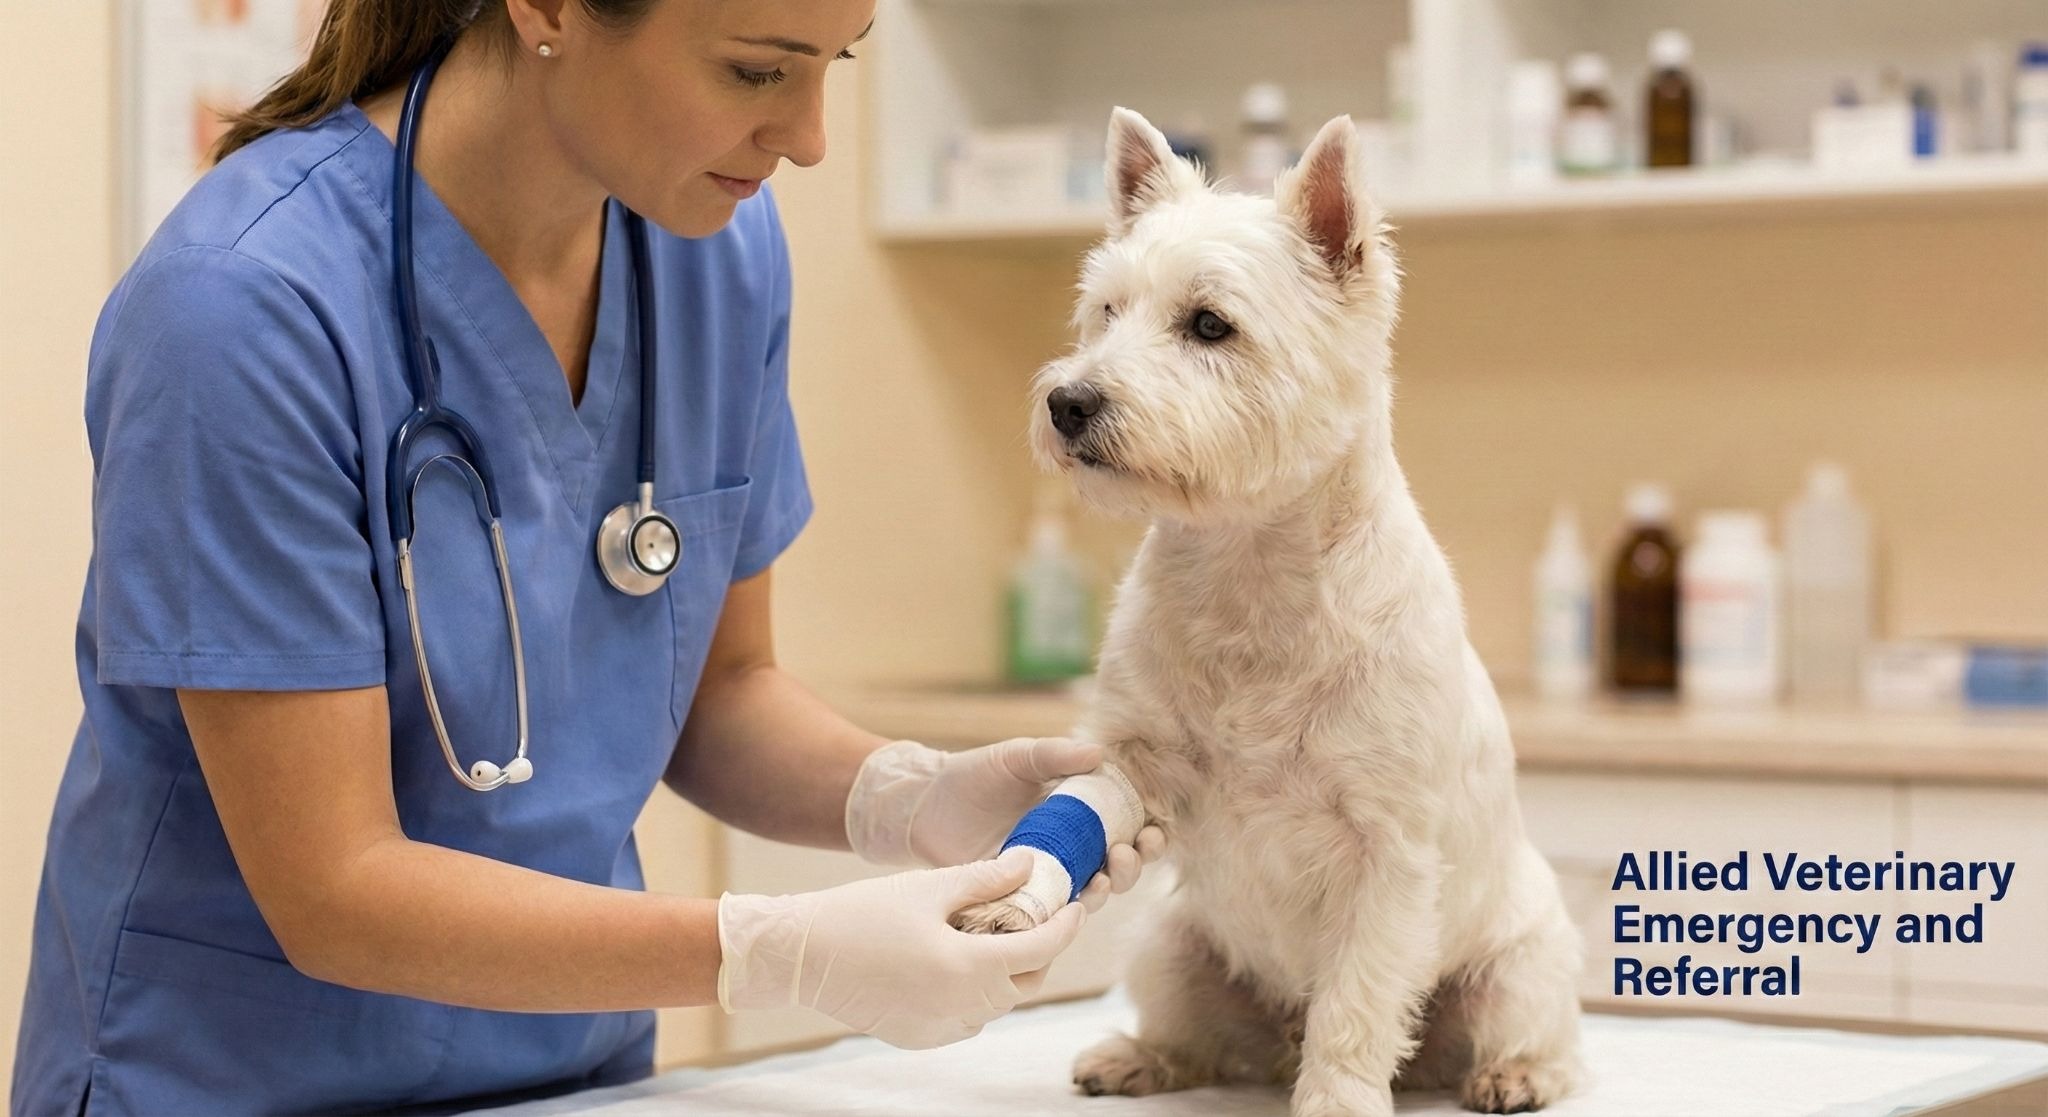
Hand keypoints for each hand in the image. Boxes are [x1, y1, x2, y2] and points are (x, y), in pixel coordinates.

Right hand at [717, 848, 1086, 1048]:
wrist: (802, 956)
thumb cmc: (863, 913)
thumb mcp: (929, 887)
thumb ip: (986, 879)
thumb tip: (1031, 864)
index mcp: (967, 967)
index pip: (1040, 950)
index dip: (1066, 926)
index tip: (1078, 905)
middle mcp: (960, 1006)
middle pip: (1026, 982)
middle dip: (1040, 951)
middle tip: (1038, 917)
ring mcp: (940, 1027)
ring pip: (998, 1004)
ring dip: (1008, 973)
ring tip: (998, 937)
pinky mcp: (920, 1037)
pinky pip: (967, 1018)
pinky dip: (976, 994)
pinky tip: (961, 965)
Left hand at [844, 738, 1166, 910]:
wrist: (922, 807)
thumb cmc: (970, 777)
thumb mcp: (1015, 759)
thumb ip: (1053, 755)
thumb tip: (1101, 754)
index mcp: (1078, 813)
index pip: (1128, 827)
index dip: (1149, 834)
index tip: (1152, 831)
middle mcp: (1070, 849)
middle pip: (1120, 866)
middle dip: (1134, 866)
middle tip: (1126, 854)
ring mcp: (1047, 876)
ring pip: (1092, 893)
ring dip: (1108, 889)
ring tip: (1103, 878)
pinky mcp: (1021, 899)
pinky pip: (1053, 913)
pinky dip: (1069, 911)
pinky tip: (1072, 902)